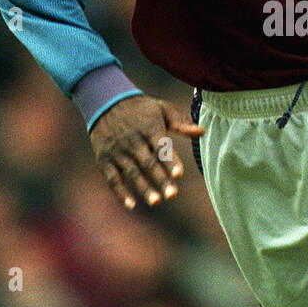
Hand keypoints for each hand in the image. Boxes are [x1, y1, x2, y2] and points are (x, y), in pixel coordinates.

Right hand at [88, 95, 203, 209]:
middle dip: (160, 180)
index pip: (161, 147)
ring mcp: (118, 151)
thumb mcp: (161, 109)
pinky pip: (112, 178)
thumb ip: (181, 123)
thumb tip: (202, 132)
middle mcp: (133, 141)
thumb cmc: (140, 108)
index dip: (170, 161)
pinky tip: (131, 205)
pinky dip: (120, 192)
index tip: (179, 175)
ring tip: (156, 202)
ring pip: (132, 173)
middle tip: (173, 195)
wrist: (105, 101)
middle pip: (148, 163)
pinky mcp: (104, 160)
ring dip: (143, 188)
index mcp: (149, 129)